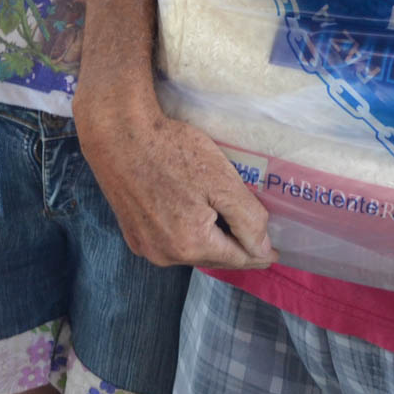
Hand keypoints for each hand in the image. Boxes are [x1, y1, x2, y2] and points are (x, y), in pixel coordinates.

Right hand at [75, 93, 275, 269]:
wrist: (118, 134)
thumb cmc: (172, 151)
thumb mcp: (221, 181)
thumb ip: (247, 219)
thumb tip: (262, 251)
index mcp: (190, 245)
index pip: (237, 258)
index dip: (259, 253)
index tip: (275, 252)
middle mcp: (166, 255)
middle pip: (214, 257)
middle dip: (235, 247)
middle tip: (256, 237)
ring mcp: (146, 246)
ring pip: (191, 251)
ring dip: (210, 240)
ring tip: (226, 225)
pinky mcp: (132, 234)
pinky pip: (170, 242)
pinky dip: (186, 234)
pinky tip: (193, 216)